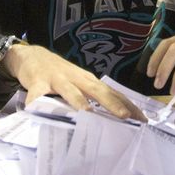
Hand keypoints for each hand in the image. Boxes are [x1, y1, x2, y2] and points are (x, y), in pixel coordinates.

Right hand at [8, 43, 144, 120]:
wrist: (31, 55)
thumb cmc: (59, 73)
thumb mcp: (78, 82)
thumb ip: (91, 96)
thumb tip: (112, 118)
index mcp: (88, 81)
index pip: (113, 93)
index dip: (128, 105)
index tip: (142, 120)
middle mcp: (76, 78)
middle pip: (97, 91)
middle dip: (111, 104)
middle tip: (124, 117)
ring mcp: (57, 78)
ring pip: (70, 91)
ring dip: (79, 101)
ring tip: (87, 114)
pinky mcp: (37, 81)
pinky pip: (36, 93)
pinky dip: (35, 103)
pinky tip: (34, 112)